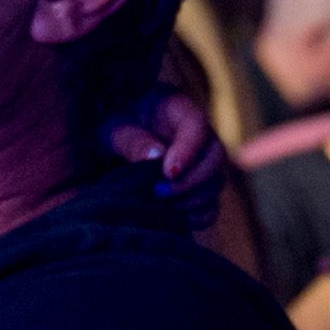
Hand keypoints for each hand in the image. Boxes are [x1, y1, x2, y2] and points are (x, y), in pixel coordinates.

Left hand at [104, 84, 226, 223]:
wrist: (118, 146)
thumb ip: (132, 140)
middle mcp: (200, 136)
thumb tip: (155, 156)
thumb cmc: (117, 129)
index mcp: (179, 110)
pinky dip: (197, 216)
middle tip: (159, 192)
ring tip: (161, 206)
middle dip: (191, 180)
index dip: (188, 150)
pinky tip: (173, 218)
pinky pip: (212, 206)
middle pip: (215, 156)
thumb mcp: (114, 130)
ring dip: (193, 200)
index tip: (168, 172)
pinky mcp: (201, 188)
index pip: (197, 125)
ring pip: (216, 182)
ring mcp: (204, 163)